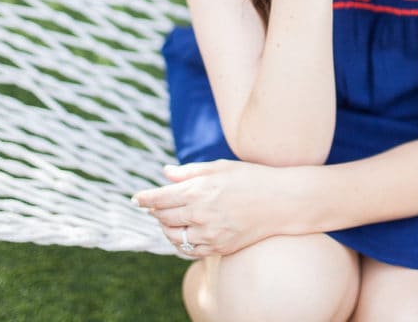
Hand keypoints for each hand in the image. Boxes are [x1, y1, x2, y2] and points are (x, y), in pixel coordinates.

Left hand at [131, 160, 285, 257]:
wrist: (281, 202)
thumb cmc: (251, 178)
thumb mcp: (220, 167)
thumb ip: (189, 171)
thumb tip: (165, 172)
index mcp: (200, 190)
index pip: (160, 198)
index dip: (144, 199)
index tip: (136, 199)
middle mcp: (201, 213)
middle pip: (163, 218)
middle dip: (155, 212)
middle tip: (154, 207)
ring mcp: (210, 233)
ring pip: (174, 237)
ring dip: (166, 229)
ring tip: (169, 221)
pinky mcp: (219, 247)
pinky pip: (190, 251)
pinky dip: (181, 244)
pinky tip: (184, 234)